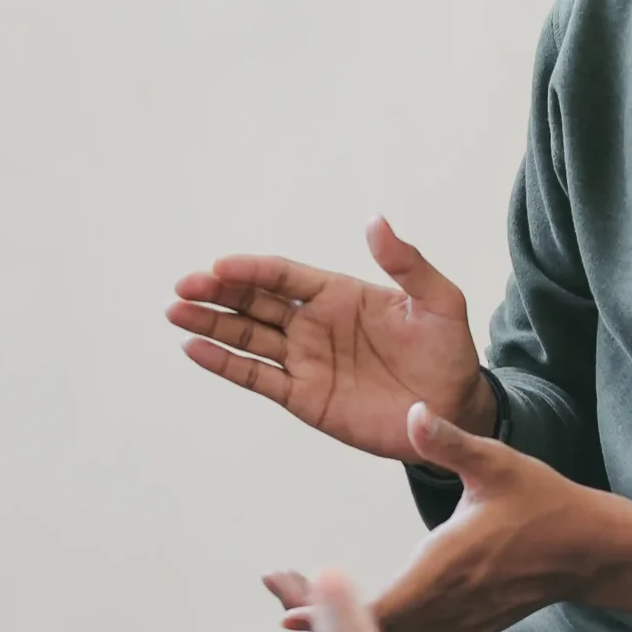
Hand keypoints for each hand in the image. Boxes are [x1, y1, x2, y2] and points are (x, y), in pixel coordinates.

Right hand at [167, 217, 490, 461]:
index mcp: (338, 294)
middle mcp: (313, 324)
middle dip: (216, 294)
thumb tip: (374, 221)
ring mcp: (305, 360)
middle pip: (254, 302)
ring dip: (210, 325)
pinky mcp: (303, 397)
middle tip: (182, 287)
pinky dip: (225, 364)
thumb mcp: (438, 300)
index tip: (220, 267)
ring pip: (247, 337)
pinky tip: (195, 350)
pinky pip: (257, 378)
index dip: (250, 270)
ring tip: (175, 313)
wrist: (456, 409)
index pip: (283, 276)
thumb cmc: (449, 351)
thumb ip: (406, 263)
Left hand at [265, 404, 624, 631]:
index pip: (377, 609)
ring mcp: (456, 626)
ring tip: (298, 591)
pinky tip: (346, 607)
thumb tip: (413, 412)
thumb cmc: (543, 503)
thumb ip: (450, 441)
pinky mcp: (464, 631)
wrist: (590, 552)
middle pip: (369, 630)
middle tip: (278, 584)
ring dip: (341, 621)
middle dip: (317, 612)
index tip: (285, 613)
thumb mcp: (497, 463)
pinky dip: (372, 629)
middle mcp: (447, 608)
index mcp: (446, 569)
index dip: (328, 615)